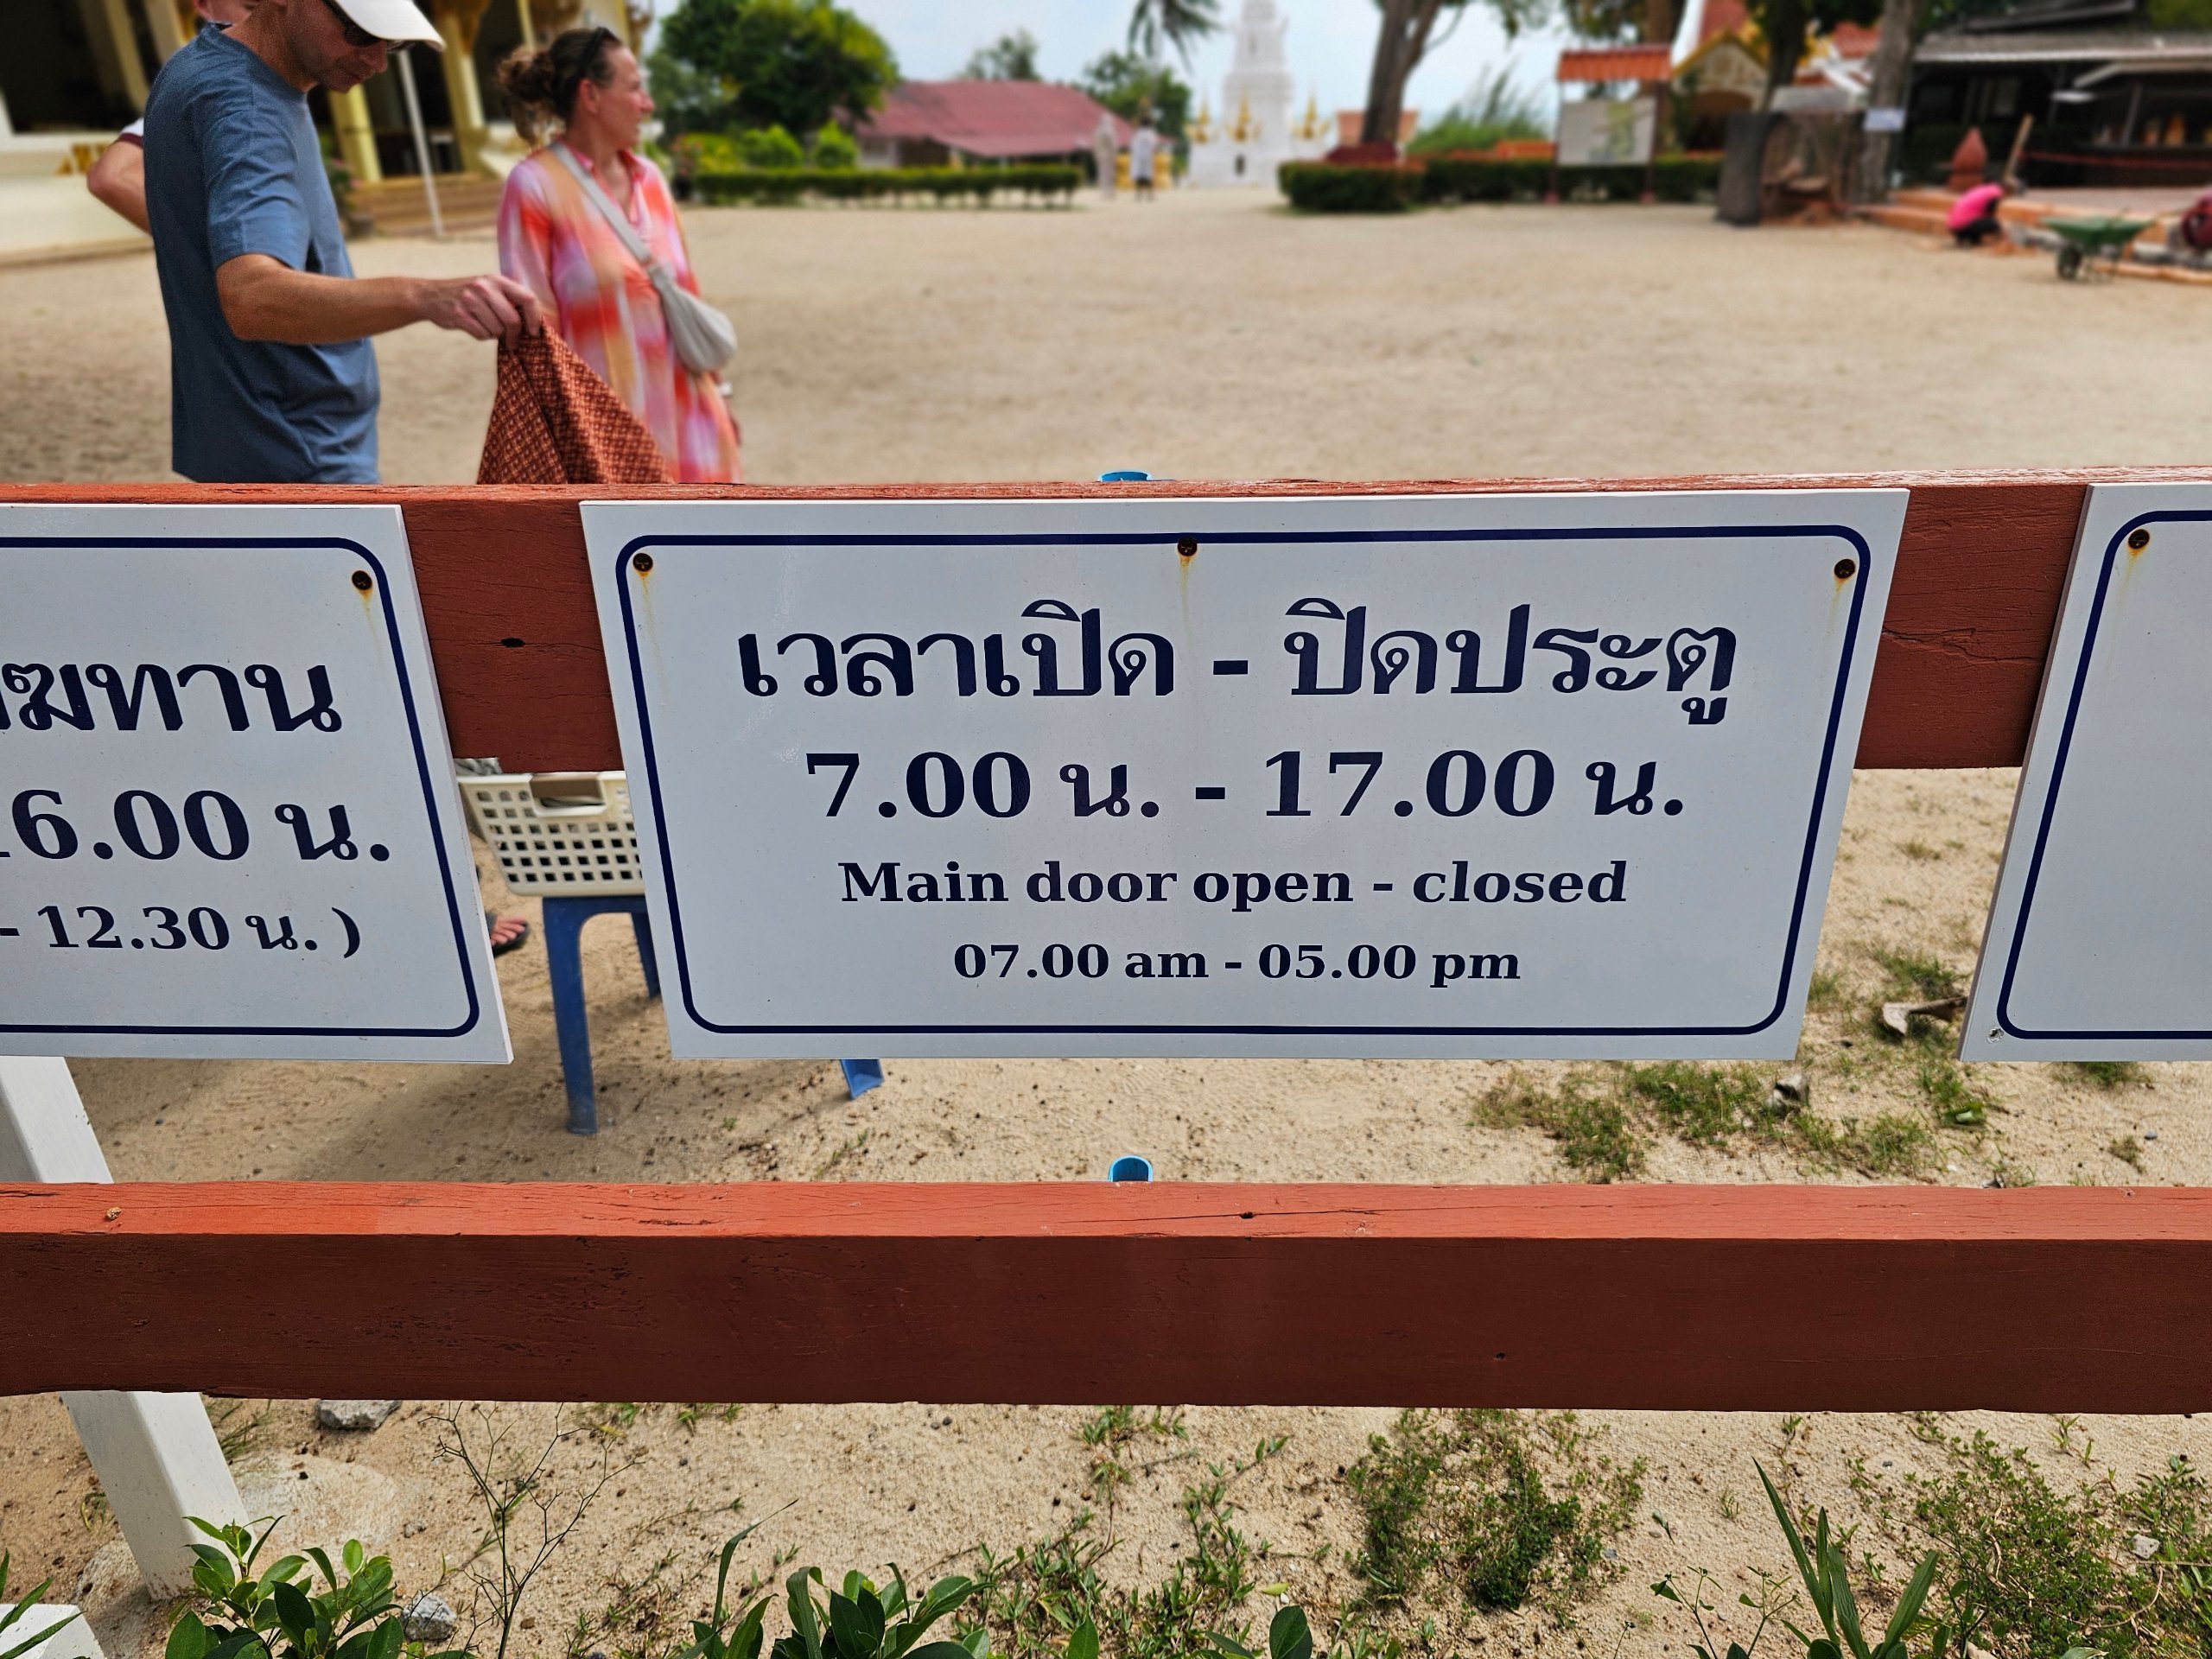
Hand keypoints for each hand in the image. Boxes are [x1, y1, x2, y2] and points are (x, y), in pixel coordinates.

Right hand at [419, 274, 543, 343]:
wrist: (431, 295)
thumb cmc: (469, 296)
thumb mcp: (488, 288)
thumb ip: (509, 299)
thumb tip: (533, 323)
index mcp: (497, 280)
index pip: (528, 298)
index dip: (535, 318)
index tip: (534, 332)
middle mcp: (484, 287)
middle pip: (513, 320)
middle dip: (515, 335)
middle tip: (513, 342)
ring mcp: (470, 300)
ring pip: (497, 330)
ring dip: (495, 334)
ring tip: (485, 325)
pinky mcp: (459, 314)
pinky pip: (482, 335)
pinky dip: (482, 336)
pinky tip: (474, 326)